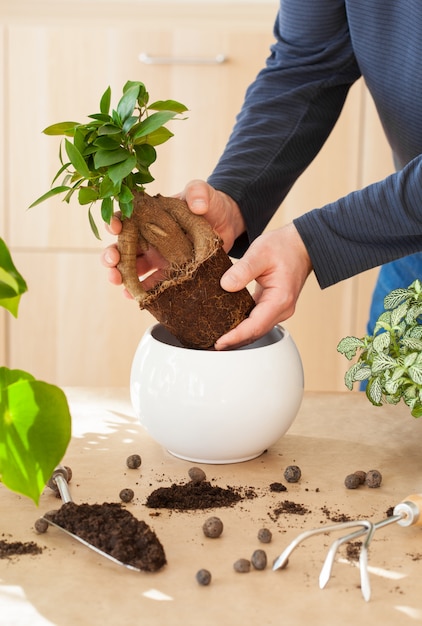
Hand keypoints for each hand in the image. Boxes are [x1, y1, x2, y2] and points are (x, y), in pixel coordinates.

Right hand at [101, 180, 244, 291]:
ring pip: (131, 268)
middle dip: (111, 255)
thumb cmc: (209, 205)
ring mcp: (157, 257)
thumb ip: (198, 192)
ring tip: (117, 281)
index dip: (115, 222)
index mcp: (150, 215)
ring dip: (120, 275)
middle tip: (112, 260)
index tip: (114, 227)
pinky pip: (151, 284)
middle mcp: (148, 237)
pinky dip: (140, 291)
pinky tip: (133, 296)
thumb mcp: (203, 194)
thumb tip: (196, 204)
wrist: (226, 224)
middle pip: (122, 247)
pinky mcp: (169, 272)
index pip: (125, 218)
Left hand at [213, 223, 312, 349]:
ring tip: (217, 341)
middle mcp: (282, 309)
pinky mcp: (273, 307)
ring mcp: (279, 309)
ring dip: (238, 337)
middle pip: (256, 333)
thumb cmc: (284, 247)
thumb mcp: (260, 252)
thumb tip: (225, 285)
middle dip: (234, 342)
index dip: (236, 336)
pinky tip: (229, 327)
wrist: (300, 245)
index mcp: (280, 299)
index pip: (255, 326)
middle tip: (211, 346)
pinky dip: (243, 327)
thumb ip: (243, 270)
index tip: (219, 342)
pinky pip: (257, 321)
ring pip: (257, 330)